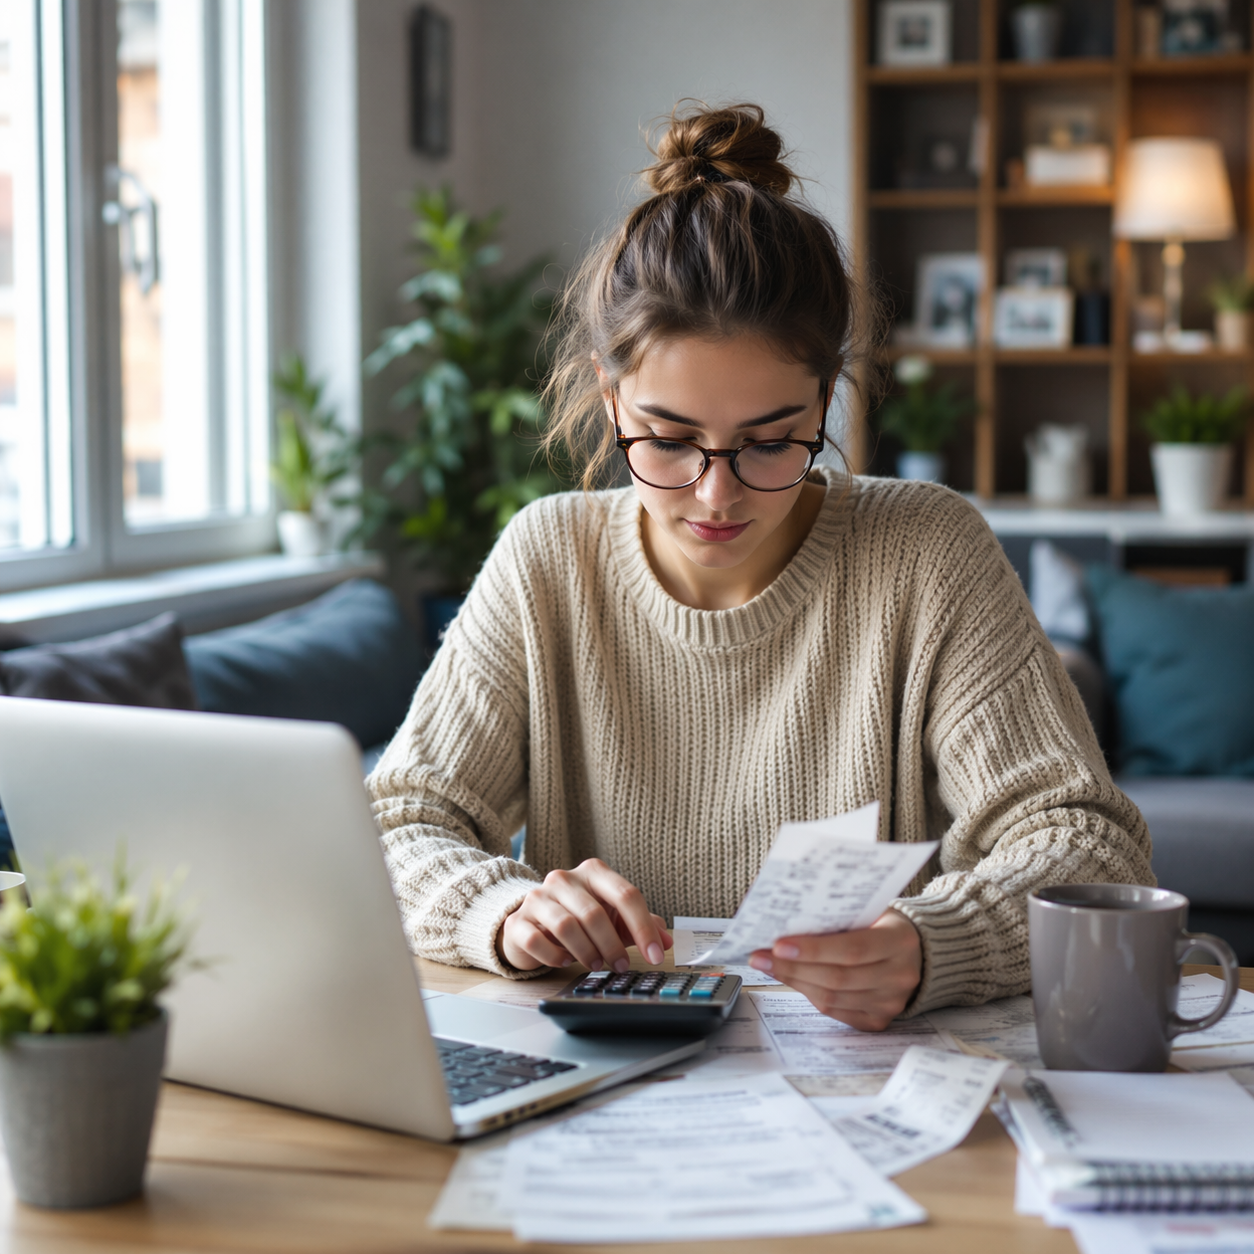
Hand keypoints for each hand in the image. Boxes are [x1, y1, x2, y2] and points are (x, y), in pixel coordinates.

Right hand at [499, 859, 672, 972]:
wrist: (531, 921)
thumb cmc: (579, 918)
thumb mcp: (613, 918)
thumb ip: (641, 926)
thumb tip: (667, 941)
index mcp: (593, 872)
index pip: (626, 894)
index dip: (644, 928)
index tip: (655, 955)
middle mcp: (564, 878)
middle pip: (595, 913)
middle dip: (612, 945)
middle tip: (620, 965)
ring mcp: (537, 897)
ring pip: (567, 926)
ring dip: (586, 952)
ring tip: (595, 964)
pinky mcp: (518, 921)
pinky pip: (537, 940)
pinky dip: (555, 956)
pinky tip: (565, 961)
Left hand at [748, 910, 921, 1030]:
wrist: (921, 952)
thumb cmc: (884, 925)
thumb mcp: (872, 912)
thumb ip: (840, 918)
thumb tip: (788, 922)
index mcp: (899, 942)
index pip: (851, 949)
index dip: (812, 950)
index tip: (778, 944)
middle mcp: (899, 976)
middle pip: (836, 978)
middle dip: (792, 967)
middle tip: (759, 957)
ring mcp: (891, 1002)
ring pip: (832, 998)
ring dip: (795, 982)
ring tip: (768, 967)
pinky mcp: (879, 1020)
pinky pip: (836, 1012)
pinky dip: (810, 995)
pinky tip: (792, 979)